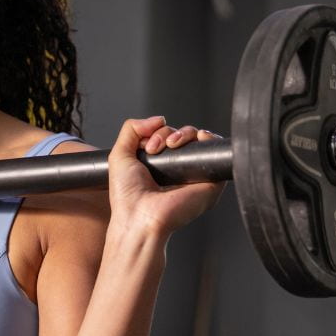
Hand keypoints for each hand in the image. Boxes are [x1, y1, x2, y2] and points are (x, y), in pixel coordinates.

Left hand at [108, 116, 226, 238]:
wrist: (139, 217)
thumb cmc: (127, 196)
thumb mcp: (119, 155)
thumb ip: (131, 129)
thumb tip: (159, 118)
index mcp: (160, 166)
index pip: (167, 137)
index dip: (158, 133)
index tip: (147, 146)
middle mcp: (179, 170)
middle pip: (183, 135)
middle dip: (168, 133)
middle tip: (156, 148)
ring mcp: (195, 174)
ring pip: (199, 140)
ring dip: (185, 133)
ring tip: (171, 145)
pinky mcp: (210, 181)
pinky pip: (216, 151)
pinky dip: (207, 138)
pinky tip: (195, 140)